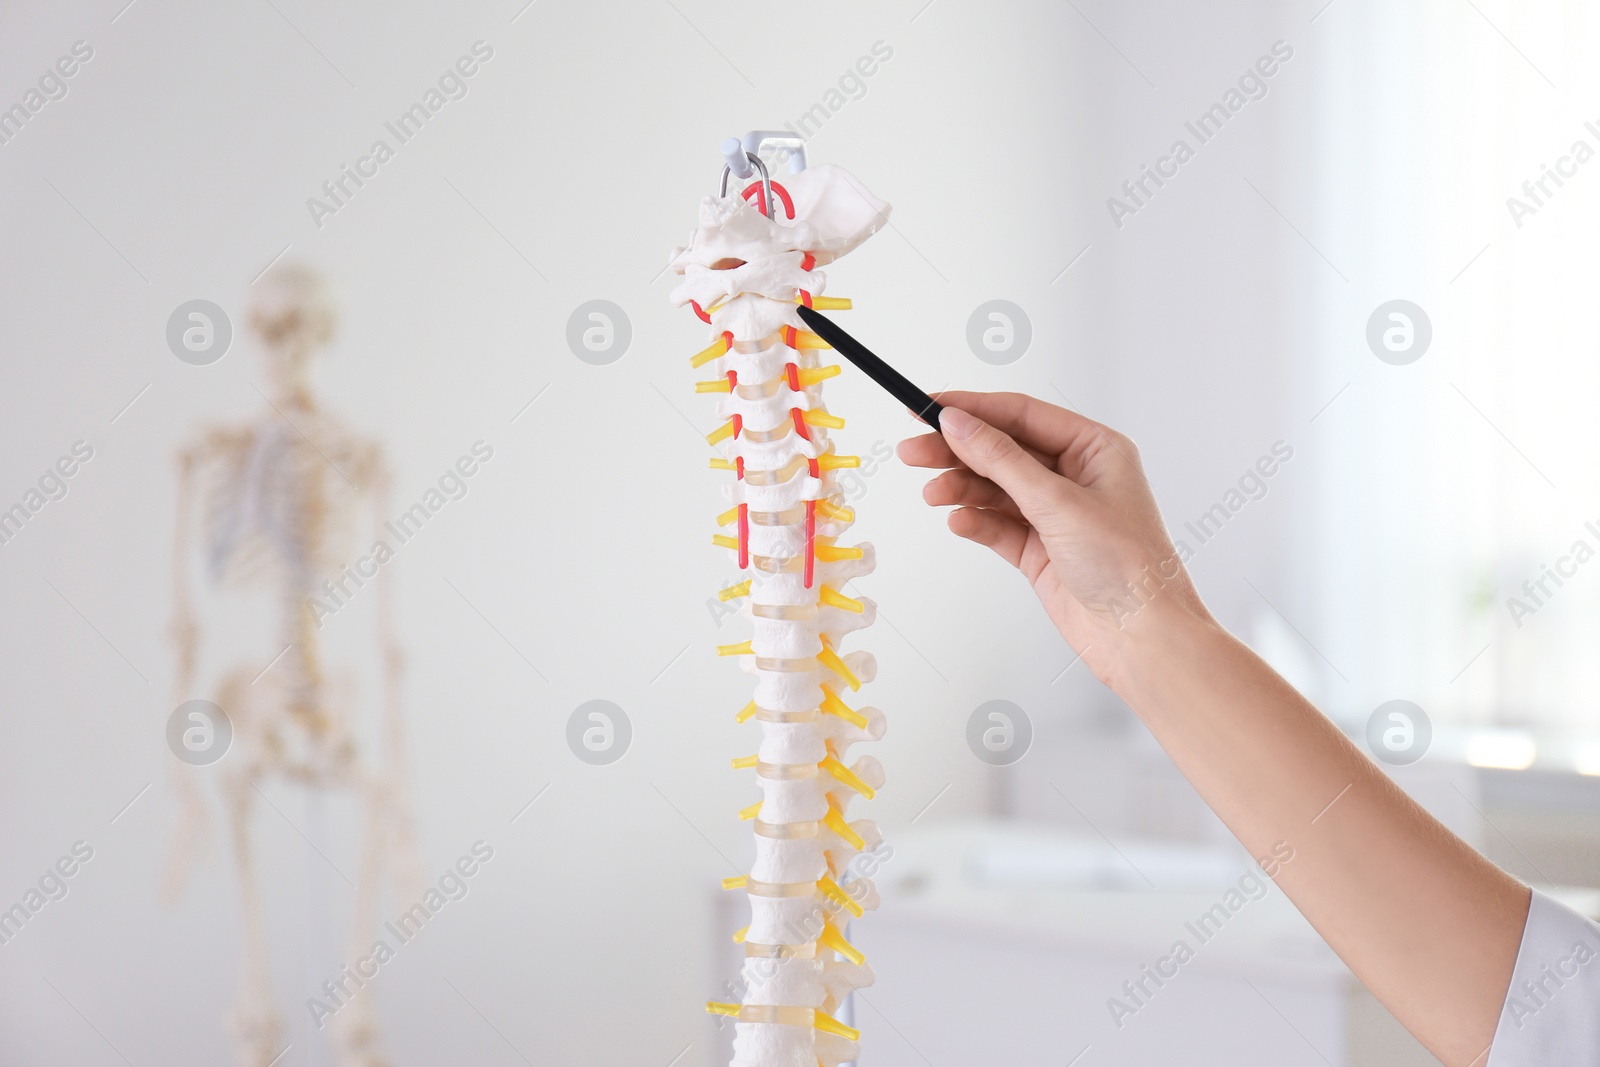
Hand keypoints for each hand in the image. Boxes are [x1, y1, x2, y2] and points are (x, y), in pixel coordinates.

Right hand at [899, 391, 1210, 678]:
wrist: (1140, 636)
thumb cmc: (1128, 566)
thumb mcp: (1058, 502)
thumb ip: (1001, 460)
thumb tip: (959, 424)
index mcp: (1095, 449)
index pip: (1022, 415)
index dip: (972, 410)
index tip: (929, 408)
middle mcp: (1075, 477)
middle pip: (1002, 450)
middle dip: (957, 450)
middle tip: (913, 450)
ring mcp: (1056, 514)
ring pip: (995, 488)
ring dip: (961, 488)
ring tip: (934, 494)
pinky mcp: (1040, 549)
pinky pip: (997, 525)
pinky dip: (975, 522)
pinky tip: (959, 522)